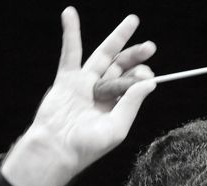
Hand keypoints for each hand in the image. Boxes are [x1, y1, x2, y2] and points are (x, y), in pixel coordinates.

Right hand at [1, 7, 157, 185]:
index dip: (141, 77)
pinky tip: (70, 14)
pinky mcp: (66, 79)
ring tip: (133, 20)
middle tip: (150, 47)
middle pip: (122, 68)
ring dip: (117, 38)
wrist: (55, 150)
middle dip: (136, 56)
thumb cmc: (85, 147)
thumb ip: (131, 103)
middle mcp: (101, 94)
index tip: (147, 74)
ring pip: (102, 55)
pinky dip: (70, 33)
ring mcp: (83, 85)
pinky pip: (70, 52)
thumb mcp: (116, 128)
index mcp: (115, 108)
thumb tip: (150, 82)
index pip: (132, 85)